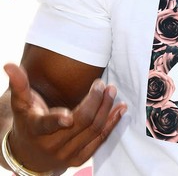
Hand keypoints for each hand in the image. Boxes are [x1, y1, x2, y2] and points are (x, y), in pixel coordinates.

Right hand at [4, 63, 126, 173]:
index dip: (57, 121)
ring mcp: (67, 154)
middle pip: (80, 121)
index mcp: (36, 129)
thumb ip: (20, 84)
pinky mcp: (80, 159)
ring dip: (106, 109)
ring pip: (93, 130)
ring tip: (112, 91)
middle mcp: (52, 145)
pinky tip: (120, 109)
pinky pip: (100, 140)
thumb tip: (8, 65)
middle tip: (103, 84)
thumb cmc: (28, 121)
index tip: (68, 115)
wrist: (29, 154)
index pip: (46, 126)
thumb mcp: (22, 103)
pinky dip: (112, 124)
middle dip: (95, 101)